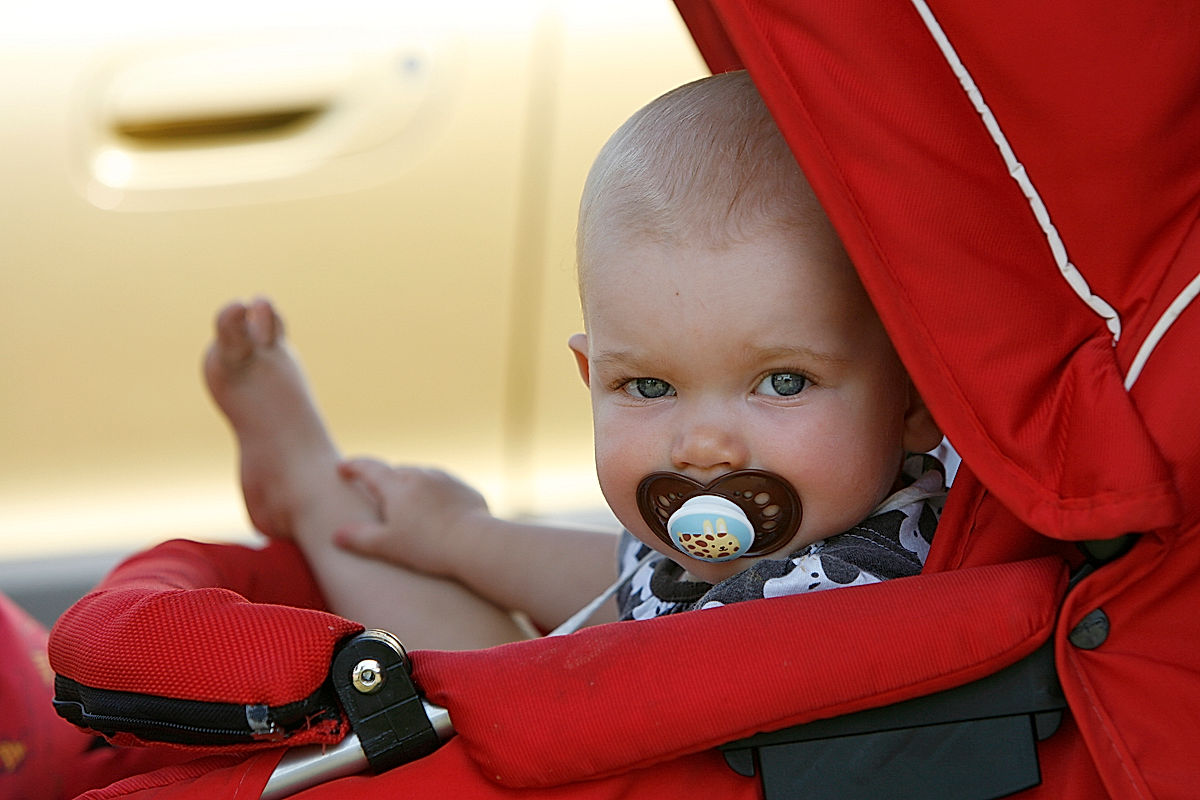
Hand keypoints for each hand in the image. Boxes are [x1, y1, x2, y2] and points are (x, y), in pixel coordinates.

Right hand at [333, 459, 490, 576]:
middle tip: (377, 492)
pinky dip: (436, 494)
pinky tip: (437, 512)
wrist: (474, 542)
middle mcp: (421, 475)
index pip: (369, 468)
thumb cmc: (428, 546)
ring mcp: (445, 479)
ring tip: (409, 504)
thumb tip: (336, 534)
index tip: (342, 467)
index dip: (353, 466)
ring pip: (422, 476)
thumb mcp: (387, 546)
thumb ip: (359, 538)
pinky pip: (445, 486)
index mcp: (397, 486)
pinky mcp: (465, 489)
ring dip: (412, 486)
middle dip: (385, 480)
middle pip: (396, 472)